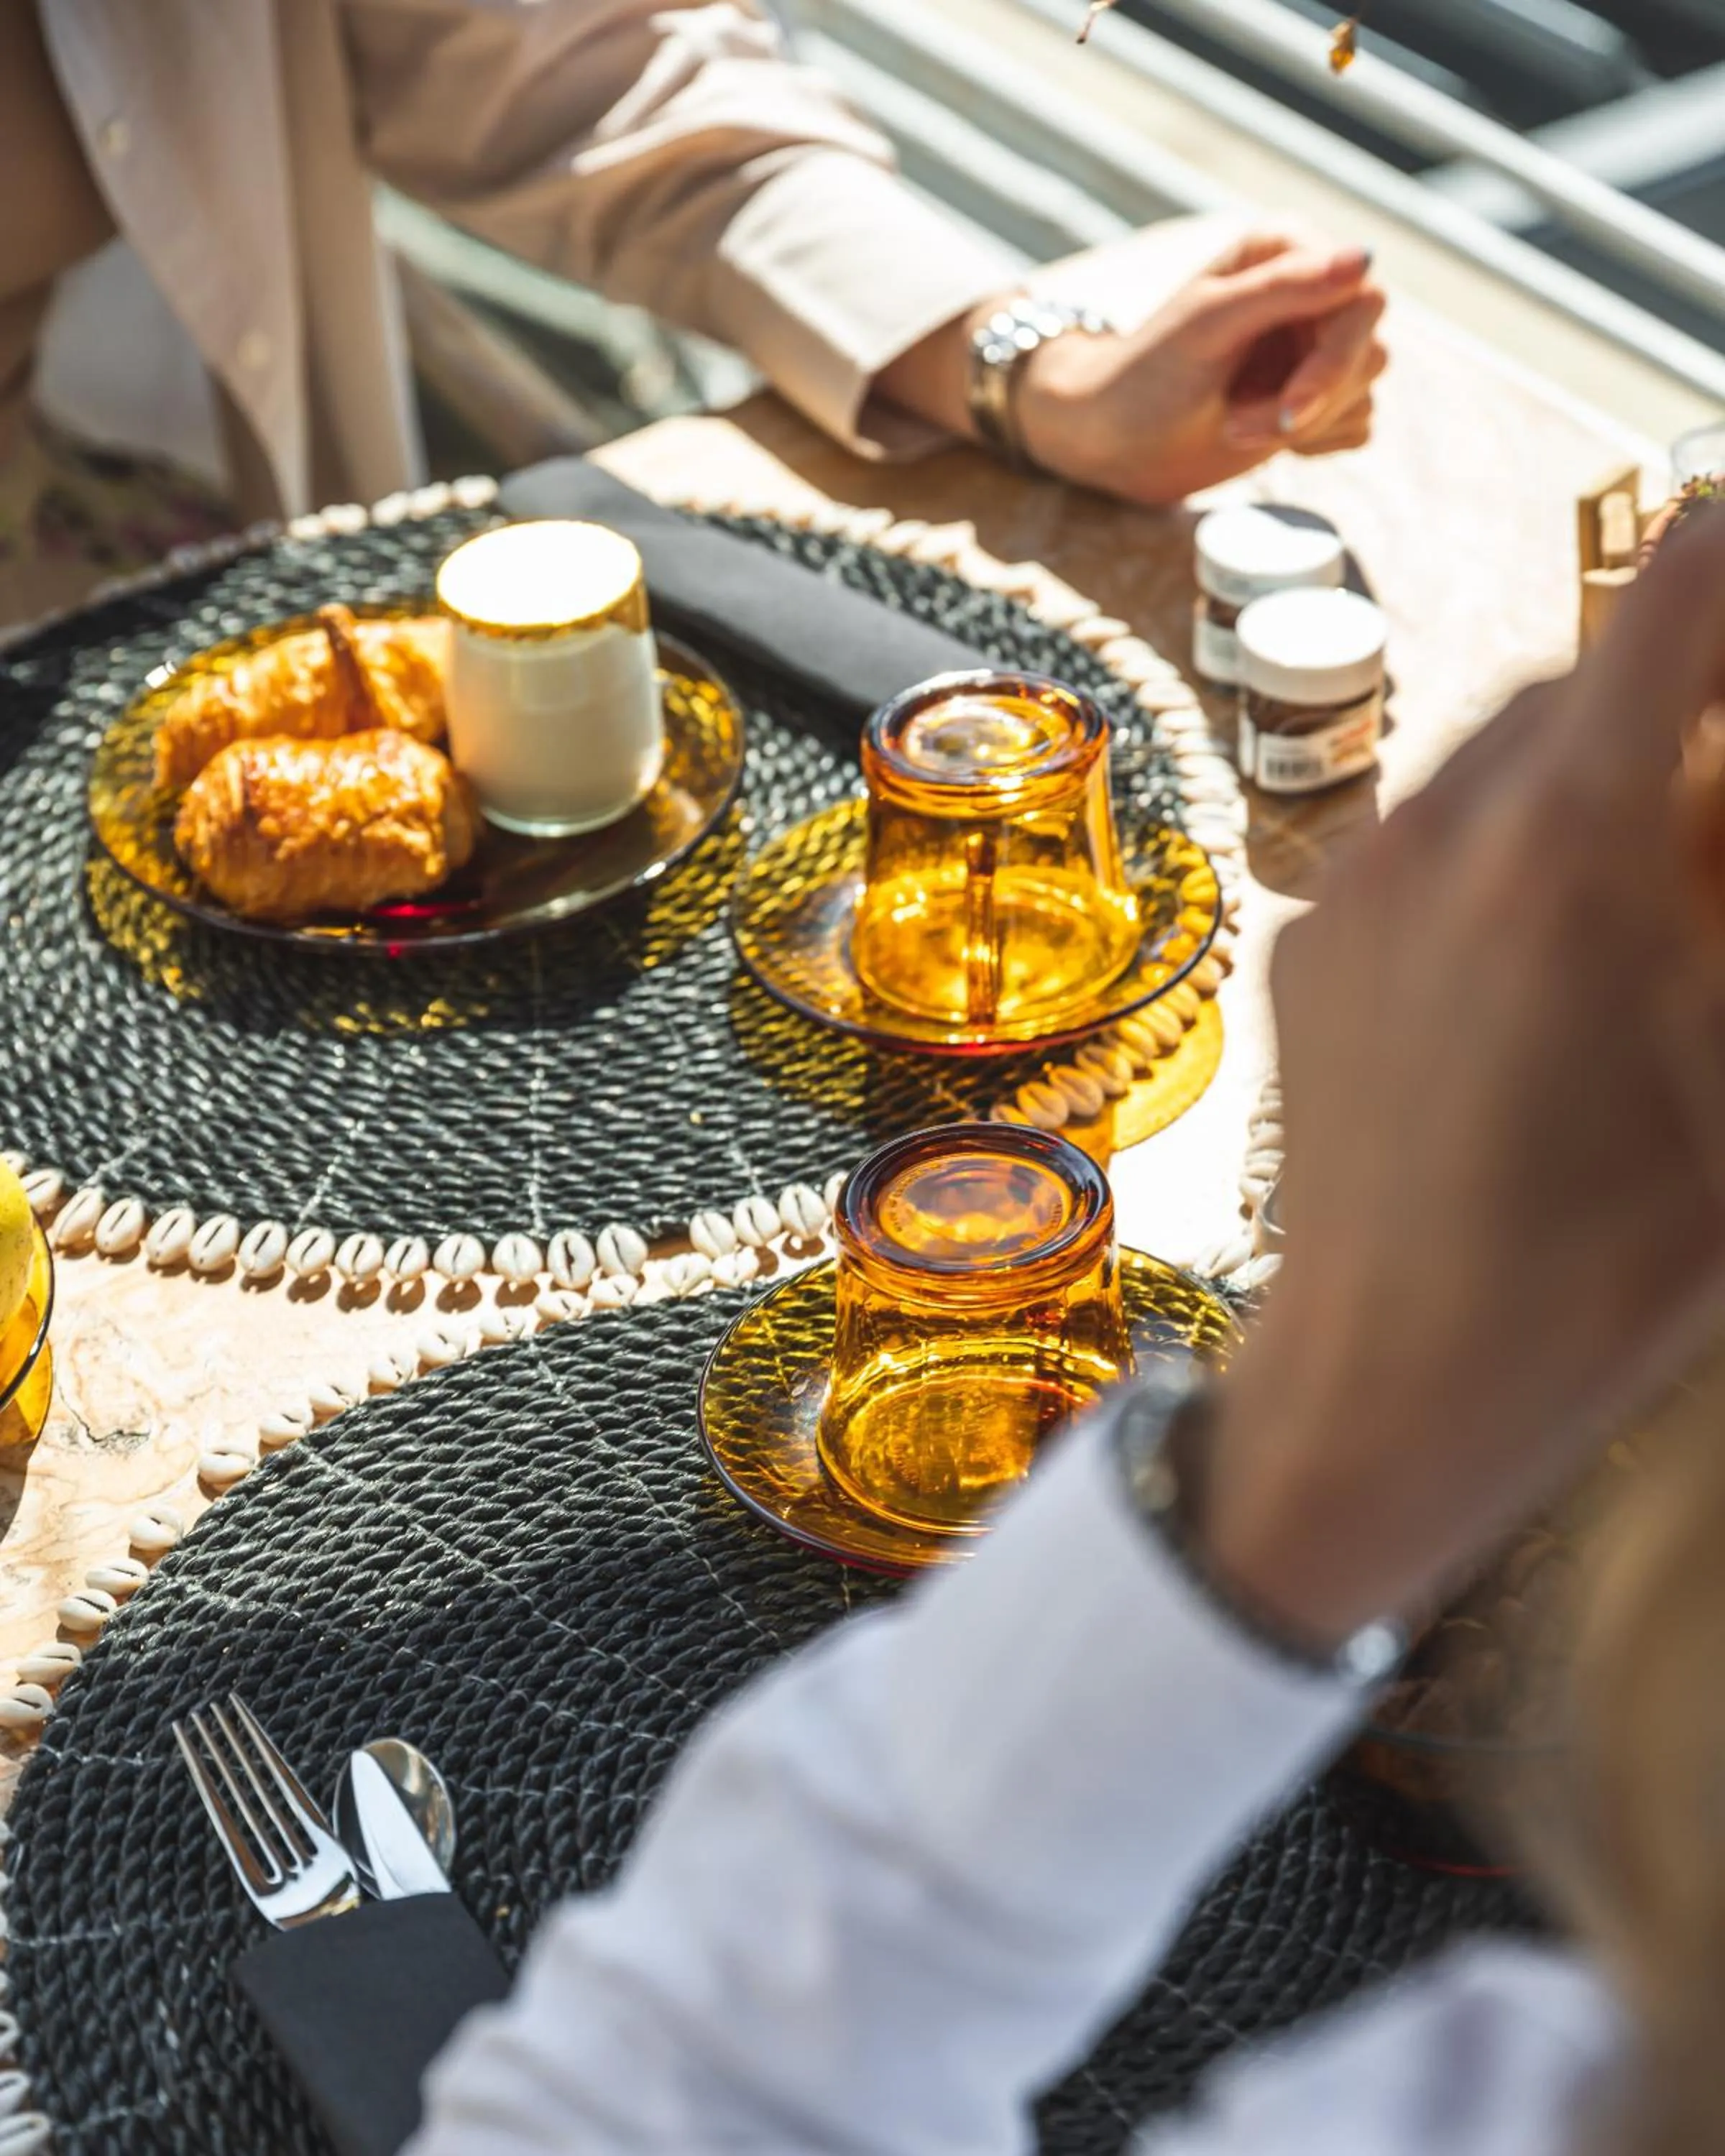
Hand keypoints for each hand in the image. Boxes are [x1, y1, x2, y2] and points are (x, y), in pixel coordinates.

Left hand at [1020, 228, 1386, 499]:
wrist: (1111, 440)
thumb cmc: (1145, 376)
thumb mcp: (1209, 325)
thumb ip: (1284, 288)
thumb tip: (1365, 258)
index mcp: (1286, 252)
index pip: (1362, 296)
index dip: (1335, 358)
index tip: (1290, 408)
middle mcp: (1309, 292)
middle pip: (1368, 349)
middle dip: (1312, 401)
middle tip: (1239, 428)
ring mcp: (1313, 346)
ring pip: (1364, 391)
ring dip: (1305, 425)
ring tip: (1235, 427)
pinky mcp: (1314, 397)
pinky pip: (1356, 424)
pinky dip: (1313, 442)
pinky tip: (1256, 436)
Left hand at [1198, 513, 1724, 1644]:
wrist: (1385, 1389)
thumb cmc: (1598, 1267)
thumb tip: (1721, 804)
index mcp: (1562, 839)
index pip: (1677, 594)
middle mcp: (1430, 830)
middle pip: (1586, 679)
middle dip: (1686, 702)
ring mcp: (1346, 887)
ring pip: (1498, 760)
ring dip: (1593, 783)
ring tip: (1650, 899)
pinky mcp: (1301, 947)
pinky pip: (1423, 843)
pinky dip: (1504, 854)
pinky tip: (1543, 968)